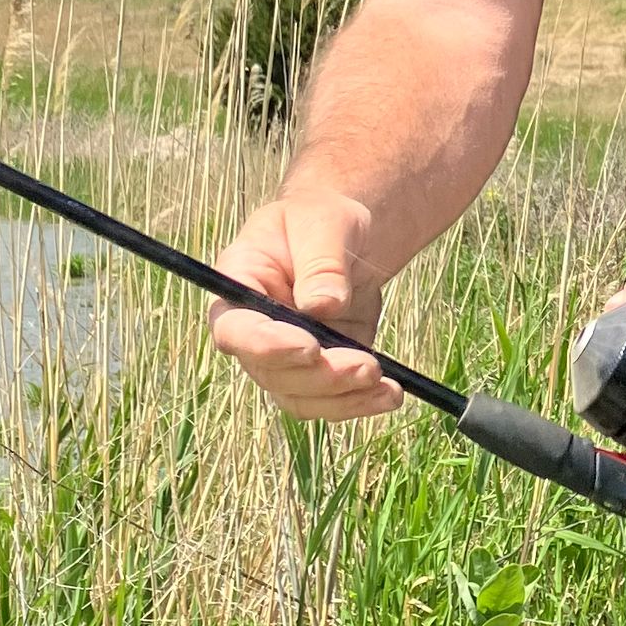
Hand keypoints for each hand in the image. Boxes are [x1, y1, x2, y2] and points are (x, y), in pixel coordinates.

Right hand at [208, 189, 404, 420]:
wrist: (346, 239)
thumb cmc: (322, 221)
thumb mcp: (323, 223)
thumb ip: (321, 263)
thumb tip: (322, 306)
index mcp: (239, 287)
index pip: (235, 330)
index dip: (266, 346)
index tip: (308, 347)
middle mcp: (253, 332)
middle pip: (271, 373)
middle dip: (320, 377)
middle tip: (366, 366)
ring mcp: (283, 358)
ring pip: (300, 397)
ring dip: (342, 398)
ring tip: (386, 386)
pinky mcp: (317, 372)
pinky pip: (330, 401)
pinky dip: (360, 403)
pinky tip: (390, 395)